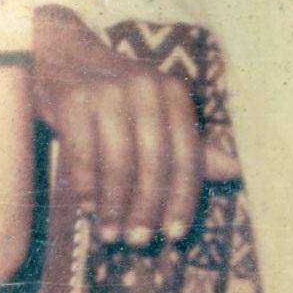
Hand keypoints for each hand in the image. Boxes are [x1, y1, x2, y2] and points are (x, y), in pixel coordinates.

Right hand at [34, 8, 218, 245]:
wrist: (58, 53)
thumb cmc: (112, 93)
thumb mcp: (155, 112)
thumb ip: (191, 144)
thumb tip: (235, 171)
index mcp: (172, 91)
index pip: (186, 154)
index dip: (182, 198)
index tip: (174, 233)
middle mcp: (144, 87)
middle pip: (154, 162)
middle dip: (147, 208)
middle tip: (138, 239)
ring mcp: (106, 91)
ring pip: (118, 162)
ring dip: (114, 206)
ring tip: (110, 233)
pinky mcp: (71, 98)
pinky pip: (83, 155)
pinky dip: (86, 188)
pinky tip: (87, 208)